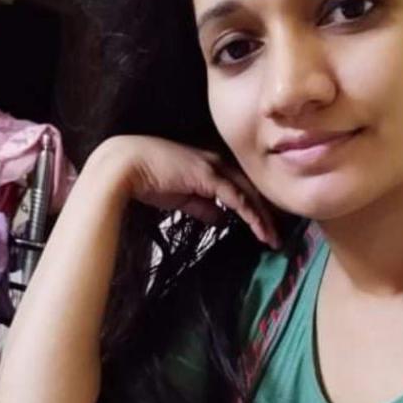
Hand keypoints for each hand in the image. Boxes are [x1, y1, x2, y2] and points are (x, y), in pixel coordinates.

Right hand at [89, 135, 280, 248]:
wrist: (124, 165)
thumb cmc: (147, 179)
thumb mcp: (181, 197)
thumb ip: (202, 206)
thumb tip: (222, 219)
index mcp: (210, 166)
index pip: (241, 187)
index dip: (255, 207)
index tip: (265, 227)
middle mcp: (217, 163)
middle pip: (251, 189)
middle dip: (267, 213)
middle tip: (277, 236)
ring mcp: (214, 167)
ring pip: (248, 194)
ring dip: (263, 218)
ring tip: (273, 239)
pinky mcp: (208, 176)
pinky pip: (237, 198)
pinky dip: (250, 214)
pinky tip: (260, 229)